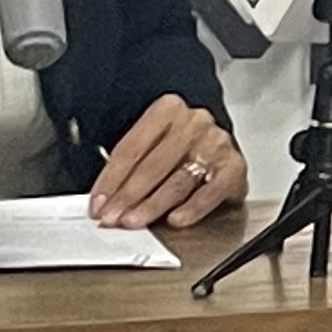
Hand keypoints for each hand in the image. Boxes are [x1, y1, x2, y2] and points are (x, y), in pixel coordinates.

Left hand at [91, 94, 245, 227]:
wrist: (217, 151)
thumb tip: (104, 202)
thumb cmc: (177, 150)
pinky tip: (176, 219)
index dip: (110, 179)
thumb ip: (130, 168)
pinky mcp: (234, 167)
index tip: (97, 203)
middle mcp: (195, 122)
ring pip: (179, 179)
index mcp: (168, 110)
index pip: (132, 147)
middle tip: (112, 217)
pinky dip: (192, 208)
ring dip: (153, 205)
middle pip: (154, 164)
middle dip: (129, 195)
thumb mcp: (151, 147)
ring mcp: (217, 143)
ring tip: (135, 221)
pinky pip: (211, 191)